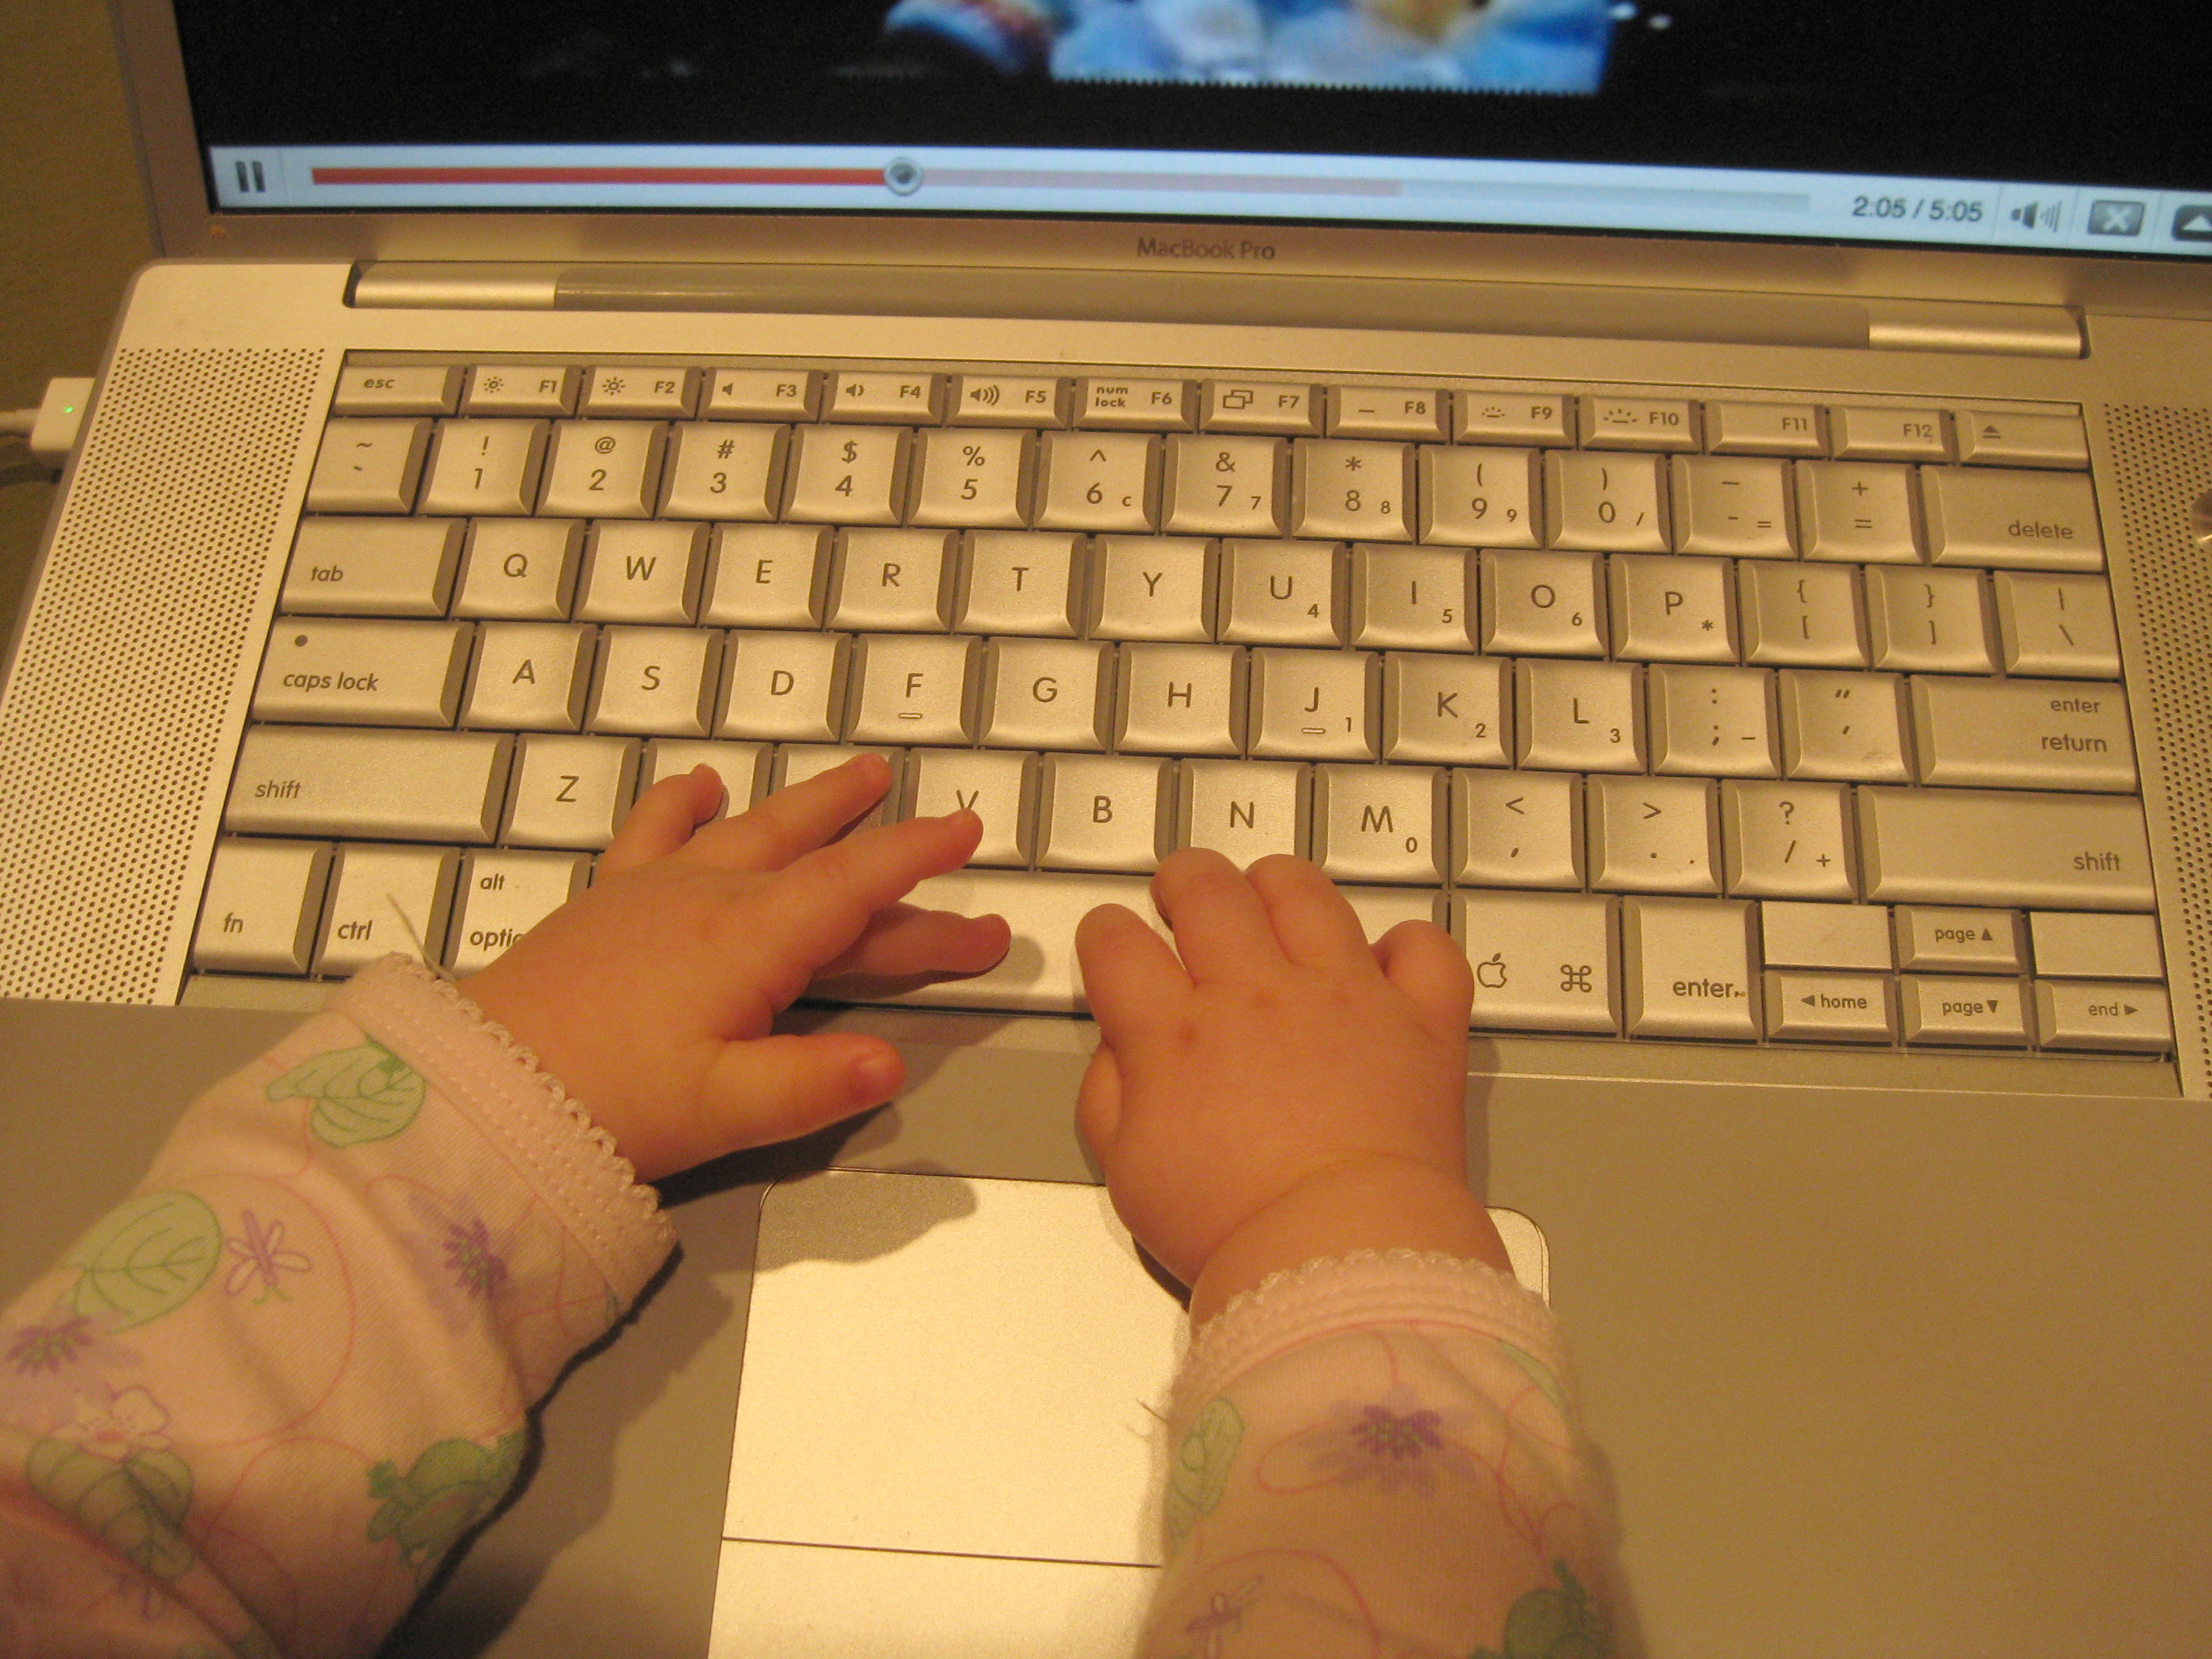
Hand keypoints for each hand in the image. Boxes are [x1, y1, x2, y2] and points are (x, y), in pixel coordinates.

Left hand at [460, 755, 1008, 1180]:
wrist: (479, 1090)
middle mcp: (709, 897)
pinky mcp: (606, 903)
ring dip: (811, 805)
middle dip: (892, 846)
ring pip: (752, 831)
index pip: (855, 885)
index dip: (917, 856)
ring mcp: (654, 891)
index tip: (969, 829)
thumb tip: (892, 1064)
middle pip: (820, 859)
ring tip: (859, 777)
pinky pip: (653, 832)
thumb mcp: (722, 1112)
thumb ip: (812, 1086)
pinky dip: (682, 803)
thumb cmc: (606, 1104)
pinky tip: (699, 782)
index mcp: (750, 942)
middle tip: (950, 827)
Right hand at [1075, 850, 1507, 1322]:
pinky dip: (1404, 946)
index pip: (1117, 942)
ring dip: (1277, 885)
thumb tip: (1120, 1045)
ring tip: (1268, 899)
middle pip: (1206, 887)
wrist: (1341, 1257)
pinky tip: (1382, 964)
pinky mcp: (1418, 1019)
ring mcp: (1344, 996)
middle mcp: (1256, 995)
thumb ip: (1108, 1094)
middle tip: (1184, 895)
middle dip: (1184, 879)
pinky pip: (1422, 948)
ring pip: (1304, 892)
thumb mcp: (1128, 1173)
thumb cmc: (1233, 1228)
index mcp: (1176, 1034)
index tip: (1114, 942)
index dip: (1106, 932)